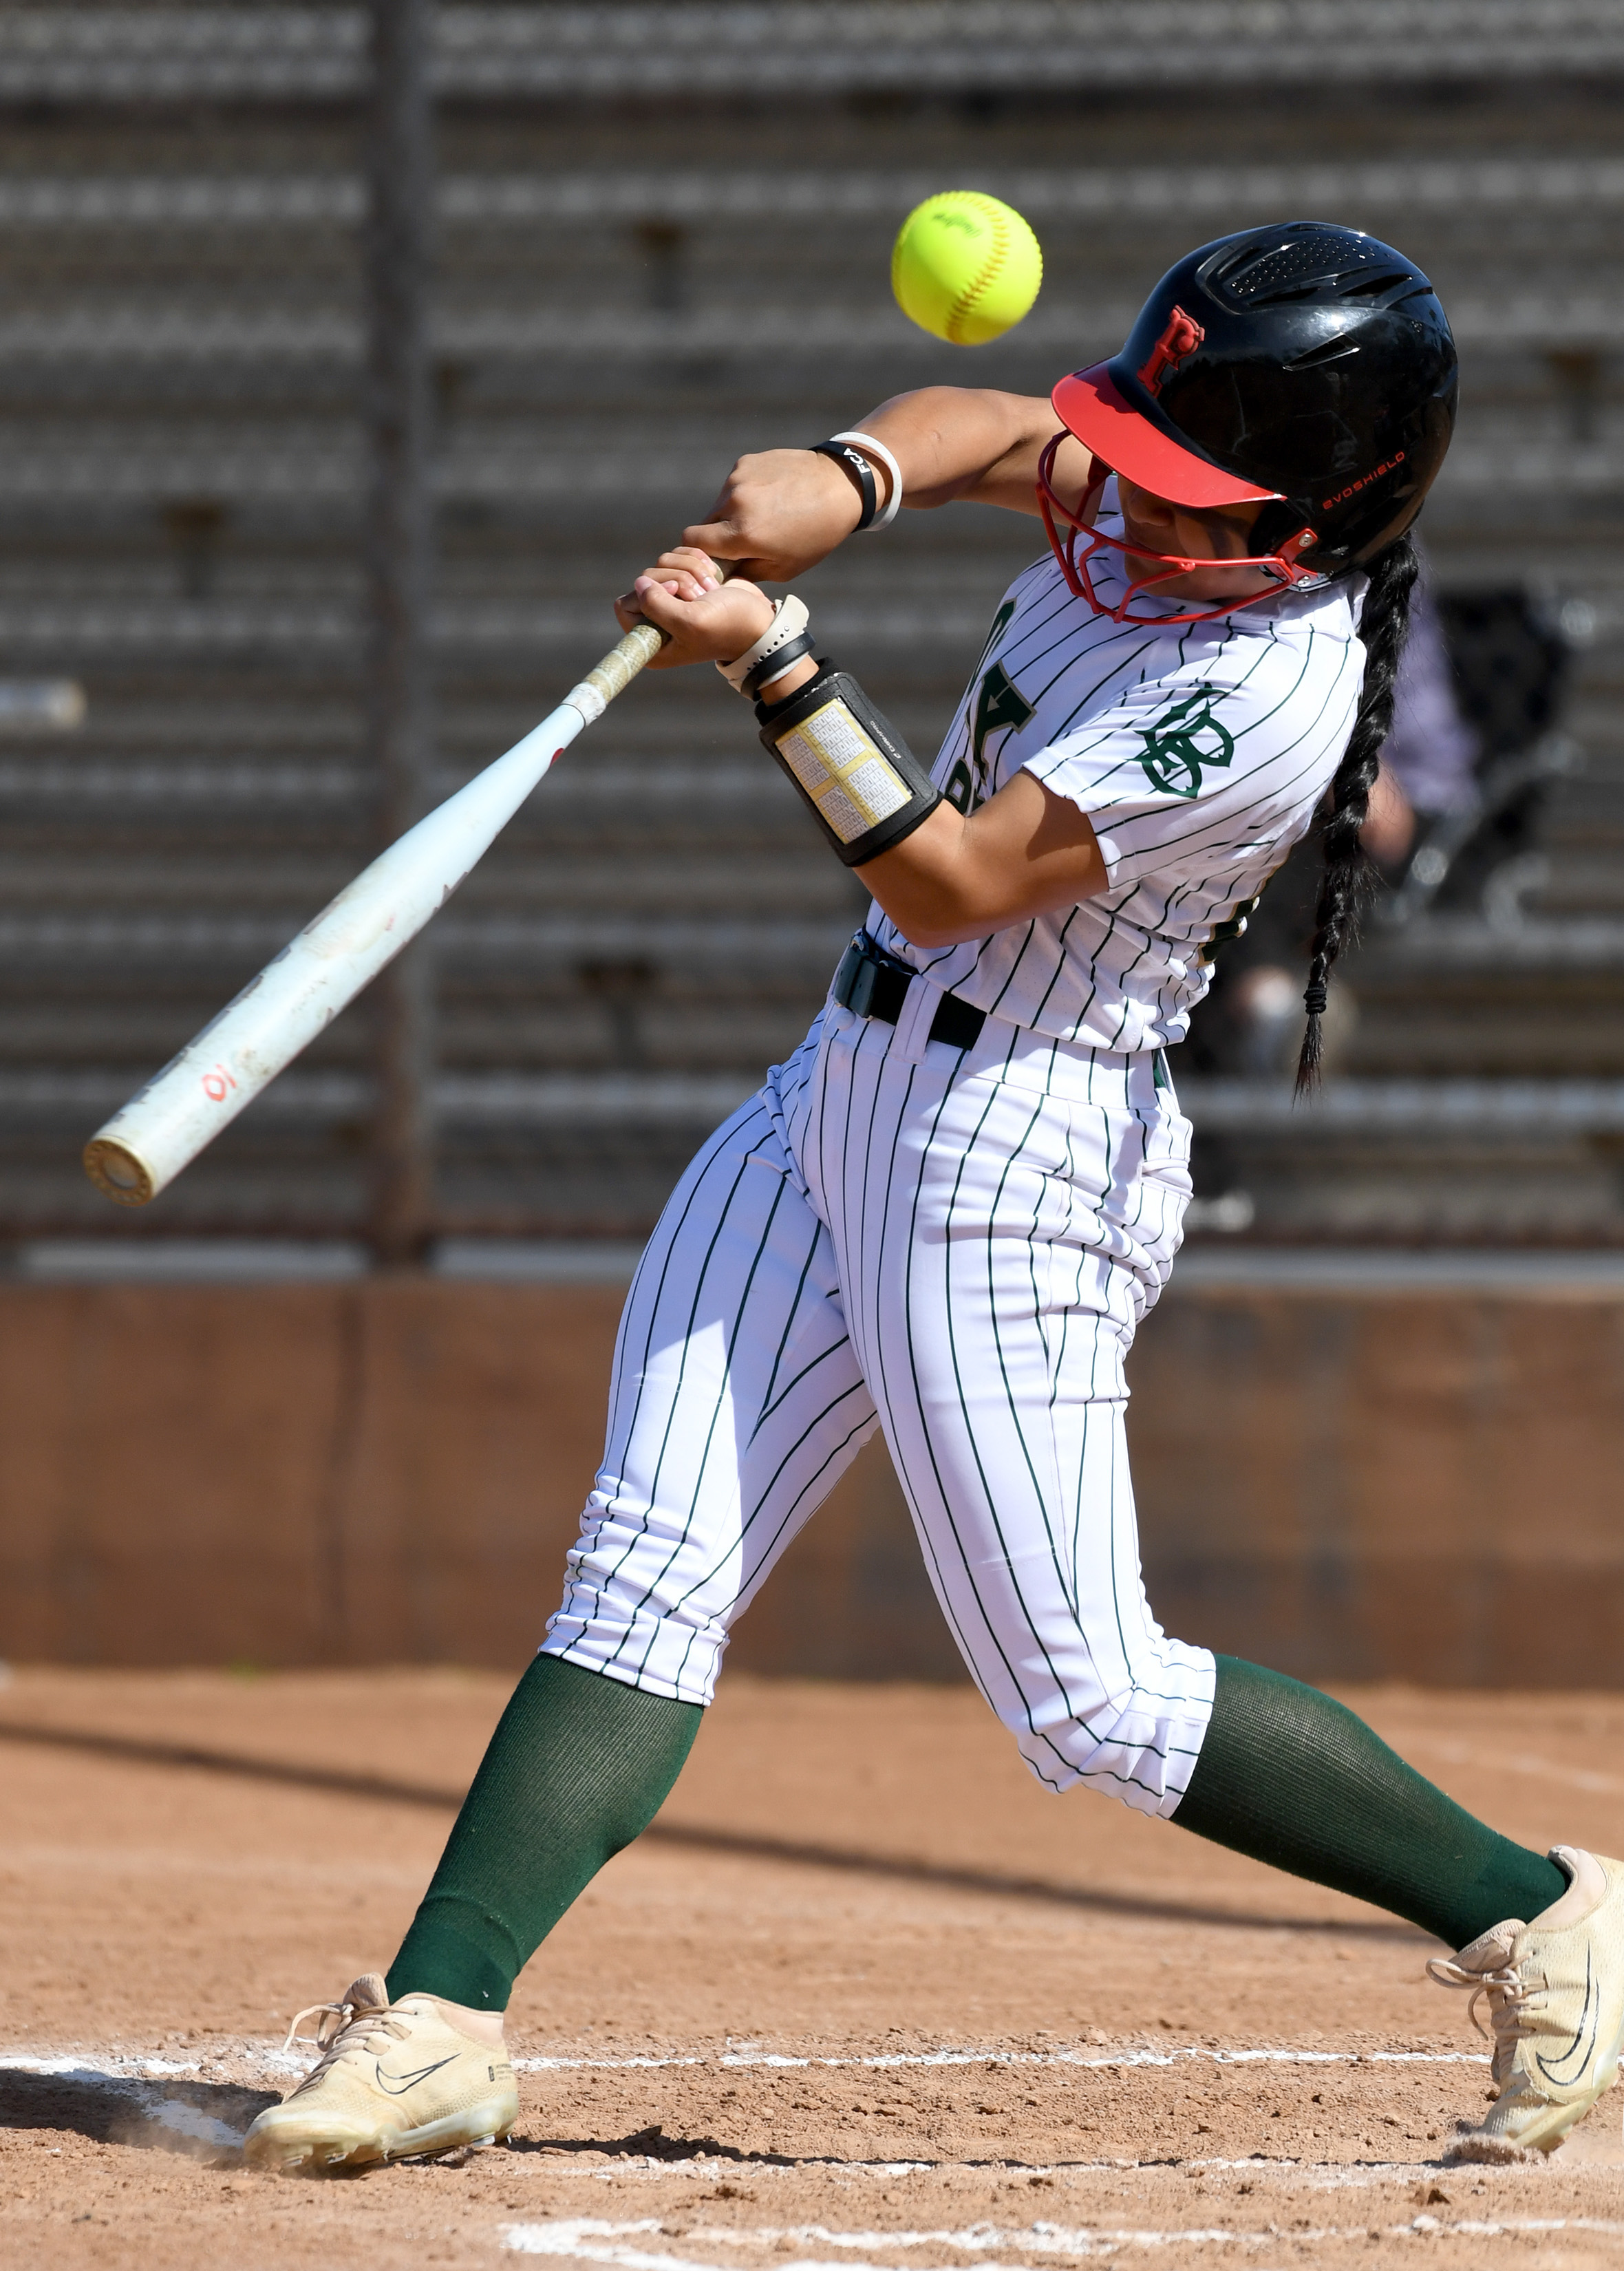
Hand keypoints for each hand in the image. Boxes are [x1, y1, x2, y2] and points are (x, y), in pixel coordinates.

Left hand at [613, 546, 775, 670]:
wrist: (760, 620)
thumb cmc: (728, 627)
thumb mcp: (690, 623)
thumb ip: (657, 606)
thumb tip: (639, 583)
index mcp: (651, 641)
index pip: (625, 605)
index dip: (648, 594)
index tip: (675, 596)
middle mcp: (656, 620)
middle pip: (644, 580)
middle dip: (675, 580)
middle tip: (699, 596)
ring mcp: (672, 599)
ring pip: (662, 564)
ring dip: (690, 571)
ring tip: (710, 591)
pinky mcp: (687, 580)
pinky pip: (678, 556)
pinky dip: (696, 560)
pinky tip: (713, 577)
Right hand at [682, 448, 866, 581]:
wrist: (840, 486)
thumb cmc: (815, 534)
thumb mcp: (784, 568)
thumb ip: (745, 573)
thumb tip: (721, 576)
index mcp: (742, 533)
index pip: (692, 542)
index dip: (700, 553)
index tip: (717, 558)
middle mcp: (735, 503)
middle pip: (705, 524)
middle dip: (719, 535)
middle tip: (747, 540)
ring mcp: (738, 478)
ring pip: (720, 504)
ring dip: (733, 514)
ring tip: (766, 516)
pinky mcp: (745, 462)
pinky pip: (734, 485)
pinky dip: (745, 494)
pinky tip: (771, 497)